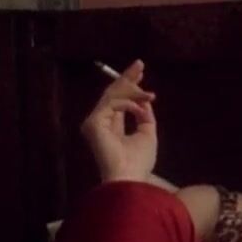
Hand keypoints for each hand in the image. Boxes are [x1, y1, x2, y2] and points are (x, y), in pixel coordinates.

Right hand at [80, 59, 157, 181]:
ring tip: (149, 93)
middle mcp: (100, 122)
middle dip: (126, 79)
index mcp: (112, 125)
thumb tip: (144, 99)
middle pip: (111, 94)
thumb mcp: (147, 134)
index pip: (118, 100)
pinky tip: (141, 108)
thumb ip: (145, 116)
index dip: (128, 86)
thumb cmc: (140, 161)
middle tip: (139, 64)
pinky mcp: (92, 124)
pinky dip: (129, 105)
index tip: (140, 73)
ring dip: (133, 91)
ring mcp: (94, 122)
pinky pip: (111, 105)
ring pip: (112, 96)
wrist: (130, 177)